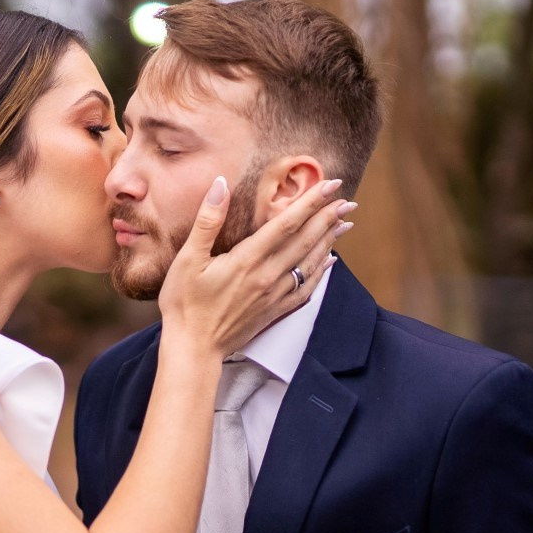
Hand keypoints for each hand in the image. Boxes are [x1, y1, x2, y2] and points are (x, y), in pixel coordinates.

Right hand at [157, 173, 353, 359]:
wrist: (193, 348)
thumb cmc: (184, 303)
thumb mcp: (187, 259)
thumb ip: (207, 221)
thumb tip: (220, 184)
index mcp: (247, 260)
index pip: (286, 223)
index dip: (310, 202)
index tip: (330, 185)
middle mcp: (267, 276)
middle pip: (305, 241)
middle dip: (327, 218)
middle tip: (347, 202)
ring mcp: (274, 296)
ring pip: (309, 263)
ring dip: (329, 241)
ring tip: (345, 224)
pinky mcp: (275, 311)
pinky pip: (306, 289)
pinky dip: (320, 273)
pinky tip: (330, 262)